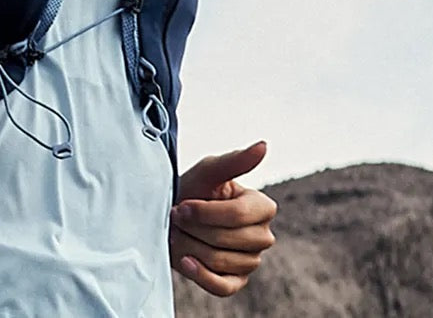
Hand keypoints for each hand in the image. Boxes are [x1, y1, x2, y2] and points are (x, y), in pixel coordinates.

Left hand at [169, 140, 277, 296]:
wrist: (169, 217)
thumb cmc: (191, 190)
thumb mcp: (207, 172)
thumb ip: (234, 161)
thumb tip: (263, 146)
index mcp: (262, 207)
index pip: (239, 215)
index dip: (206, 212)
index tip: (182, 205)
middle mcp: (262, 236)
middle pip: (227, 240)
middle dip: (194, 228)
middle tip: (177, 218)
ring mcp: (250, 261)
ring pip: (220, 261)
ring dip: (190, 246)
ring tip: (179, 234)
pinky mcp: (235, 282)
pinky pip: (222, 287)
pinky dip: (200, 275)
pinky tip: (185, 261)